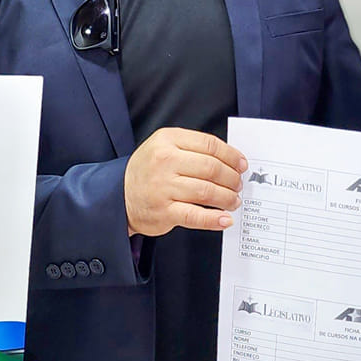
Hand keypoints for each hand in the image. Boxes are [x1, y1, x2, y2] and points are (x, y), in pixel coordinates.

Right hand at [125, 128, 246, 236]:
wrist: (118, 195)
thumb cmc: (147, 171)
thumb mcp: (164, 147)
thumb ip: (193, 148)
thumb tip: (231, 160)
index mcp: (167, 140)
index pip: (209, 145)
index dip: (231, 156)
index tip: (241, 164)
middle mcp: (164, 162)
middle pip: (211, 168)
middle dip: (231, 178)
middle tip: (238, 185)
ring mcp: (163, 188)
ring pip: (207, 192)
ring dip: (227, 197)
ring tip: (233, 200)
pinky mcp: (164, 212)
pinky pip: (196, 216)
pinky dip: (214, 219)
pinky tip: (225, 218)